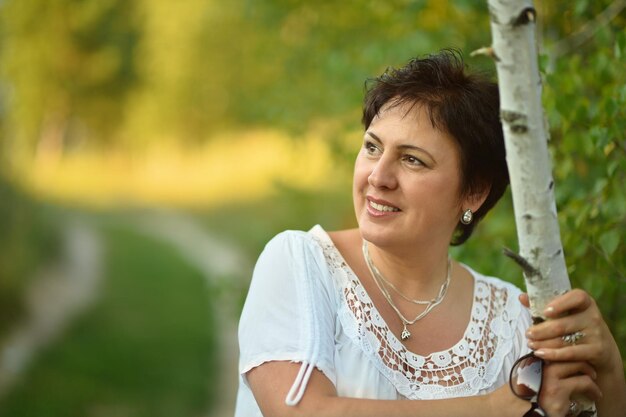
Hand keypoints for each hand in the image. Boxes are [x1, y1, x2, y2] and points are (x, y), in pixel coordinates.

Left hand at [520, 290, 625, 416]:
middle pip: (562, 324)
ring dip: (543, 343)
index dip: (561, 303)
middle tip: (527, 333)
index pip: (577, 297)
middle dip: (541, 330)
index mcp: (585, 303)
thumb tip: (521, 296)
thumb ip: (543, 305)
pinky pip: (570, 353)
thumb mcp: (565, 314)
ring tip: (530, 344)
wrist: (603, 351)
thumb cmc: (576, 328)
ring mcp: (596, 334)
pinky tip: (540, 353)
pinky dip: (553, 354)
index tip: (544, 312)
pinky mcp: (597, 351)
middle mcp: (593, 317)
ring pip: (564, 340)